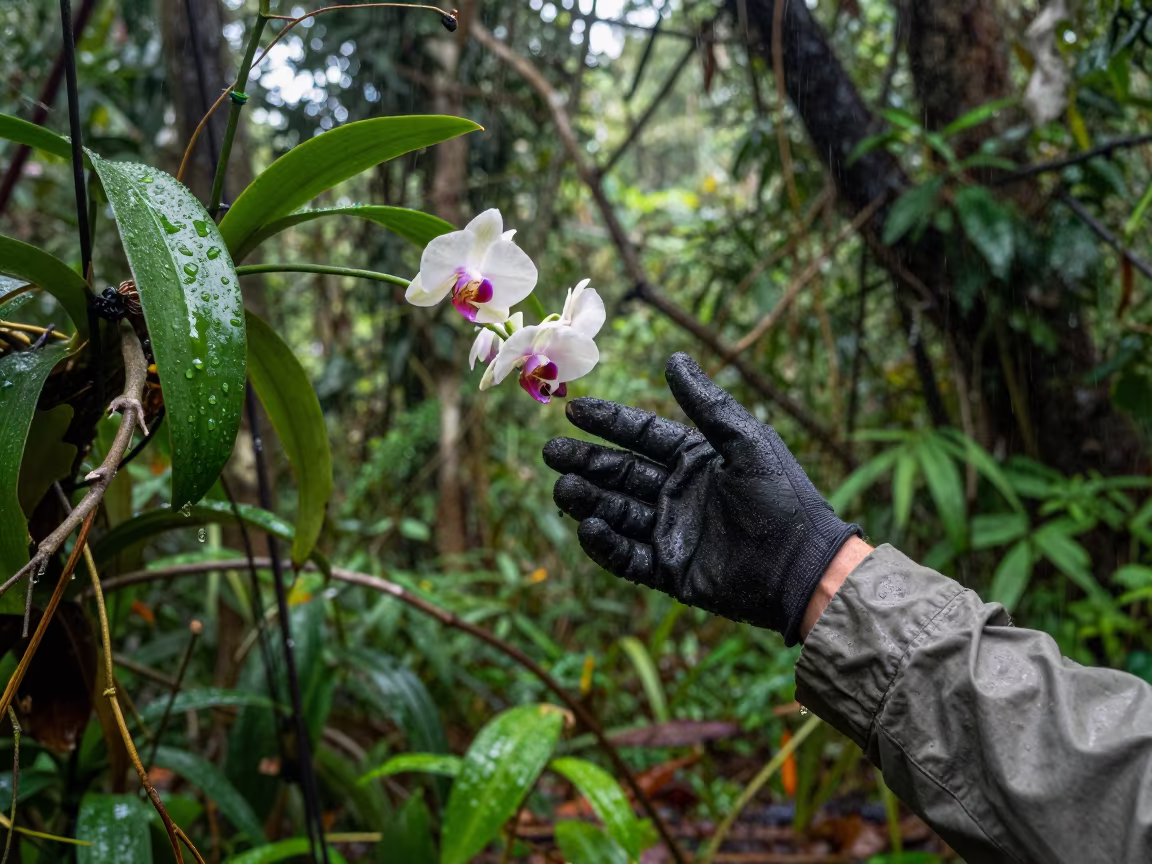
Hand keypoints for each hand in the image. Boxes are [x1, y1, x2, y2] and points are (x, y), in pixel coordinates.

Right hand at [543, 353, 861, 645]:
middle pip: (619, 473)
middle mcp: (677, 492)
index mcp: (695, 459)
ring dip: (587, 500)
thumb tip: (673, 358)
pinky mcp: (669, 570)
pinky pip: (626, 555)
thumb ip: (707, 404)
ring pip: (616, 512)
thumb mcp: (746, 442)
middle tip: (550, 453)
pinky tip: (589, 527)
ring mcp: (670, 531)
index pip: (640, 435)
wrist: (802, 566)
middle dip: (585, 462)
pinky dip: (605, 543)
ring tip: (563, 488)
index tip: (572, 410)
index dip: (607, 422)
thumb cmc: (782, 497)